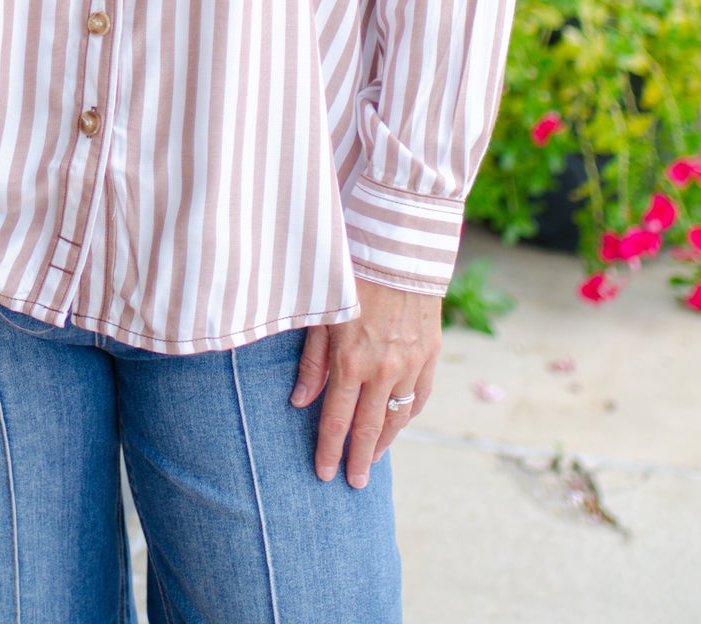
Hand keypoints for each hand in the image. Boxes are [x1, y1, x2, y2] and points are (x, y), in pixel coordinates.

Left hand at [290, 279, 440, 488]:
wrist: (399, 247)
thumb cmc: (351, 276)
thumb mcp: (322, 314)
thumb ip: (312, 362)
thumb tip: (299, 402)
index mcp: (351, 361)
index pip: (336, 419)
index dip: (329, 450)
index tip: (324, 474)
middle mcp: (383, 369)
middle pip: (369, 428)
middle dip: (359, 459)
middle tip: (353, 483)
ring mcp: (411, 364)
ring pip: (398, 416)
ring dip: (384, 442)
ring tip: (373, 459)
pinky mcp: (431, 353)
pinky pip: (421, 396)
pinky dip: (409, 413)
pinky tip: (398, 423)